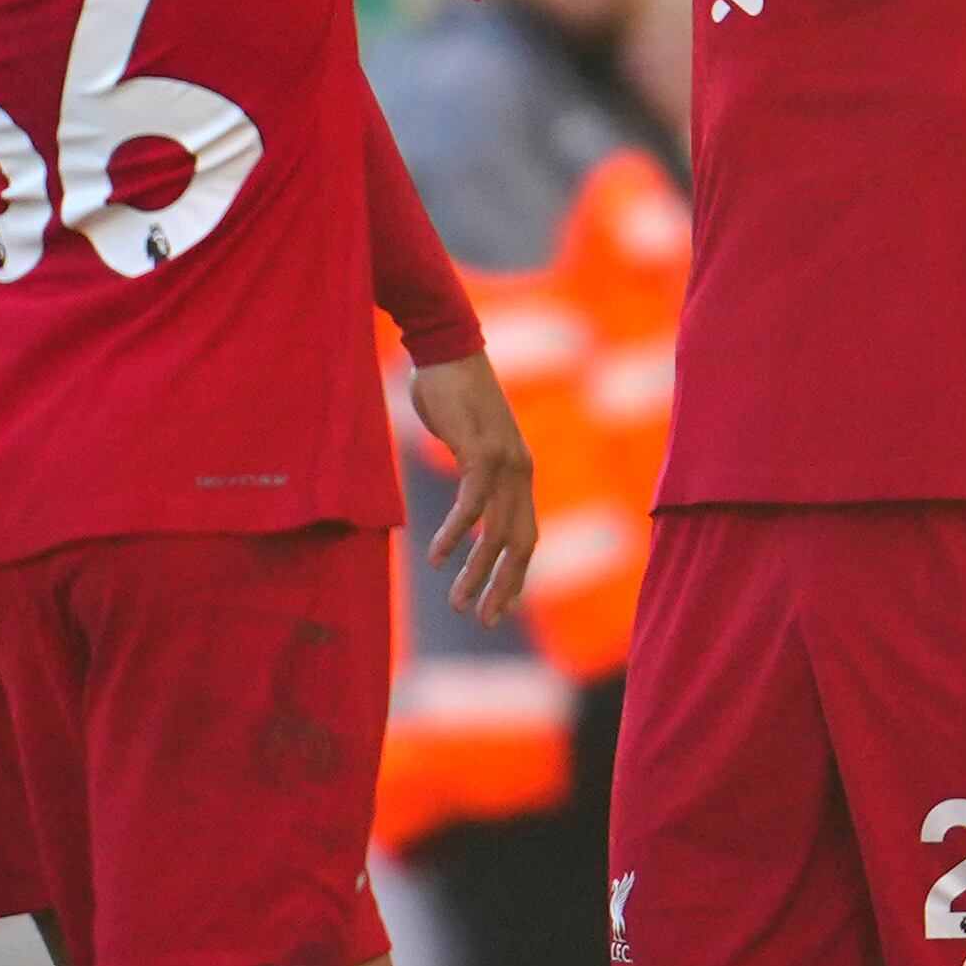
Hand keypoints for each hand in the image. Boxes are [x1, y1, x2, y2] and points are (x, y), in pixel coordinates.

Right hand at [407, 353, 535, 624]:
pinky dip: (455, 533)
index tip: (501, 606)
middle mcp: (520, 470)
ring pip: (497, 532)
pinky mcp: (480, 450)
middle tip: (484, 619)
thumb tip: (464, 496)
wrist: (446, 346)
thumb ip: (471, 469)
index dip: (517, 575)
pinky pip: (471, 504)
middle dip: (502, 586)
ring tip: (459, 603)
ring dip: (477, 572)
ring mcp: (503, 461)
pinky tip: (438, 556)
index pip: (527, 535)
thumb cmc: (450, 391)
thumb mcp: (467, 440)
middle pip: (519, 544)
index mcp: (520, 471)